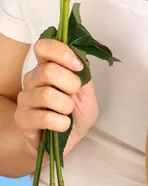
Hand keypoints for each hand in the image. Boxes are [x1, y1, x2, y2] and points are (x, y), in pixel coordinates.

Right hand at [15, 38, 98, 158]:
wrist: (67, 139)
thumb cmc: (76, 111)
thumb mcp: (87, 90)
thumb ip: (83, 73)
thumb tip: (79, 60)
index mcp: (47, 65)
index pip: (43, 46)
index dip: (62, 53)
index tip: (78, 66)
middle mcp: (32, 78)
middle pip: (49, 71)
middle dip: (71, 84)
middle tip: (74, 95)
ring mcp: (25, 98)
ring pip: (47, 95)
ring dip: (66, 106)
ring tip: (67, 111)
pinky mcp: (22, 119)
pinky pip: (45, 117)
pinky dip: (61, 123)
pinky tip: (62, 124)